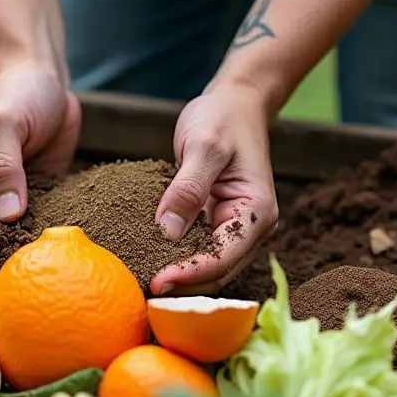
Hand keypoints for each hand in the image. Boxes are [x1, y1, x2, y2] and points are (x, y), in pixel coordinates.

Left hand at [150, 85, 278, 295]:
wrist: (235, 105)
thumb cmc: (223, 119)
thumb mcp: (204, 146)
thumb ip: (187, 188)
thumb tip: (166, 232)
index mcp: (256, 212)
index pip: (223, 257)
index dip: (190, 274)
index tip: (156, 282)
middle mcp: (251, 228)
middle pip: (217, 273)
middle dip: (182, 286)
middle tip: (140, 291)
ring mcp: (235, 229)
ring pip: (207, 270)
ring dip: (178, 279)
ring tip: (140, 284)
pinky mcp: (216, 225)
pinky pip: (196, 251)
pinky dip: (175, 260)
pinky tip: (146, 262)